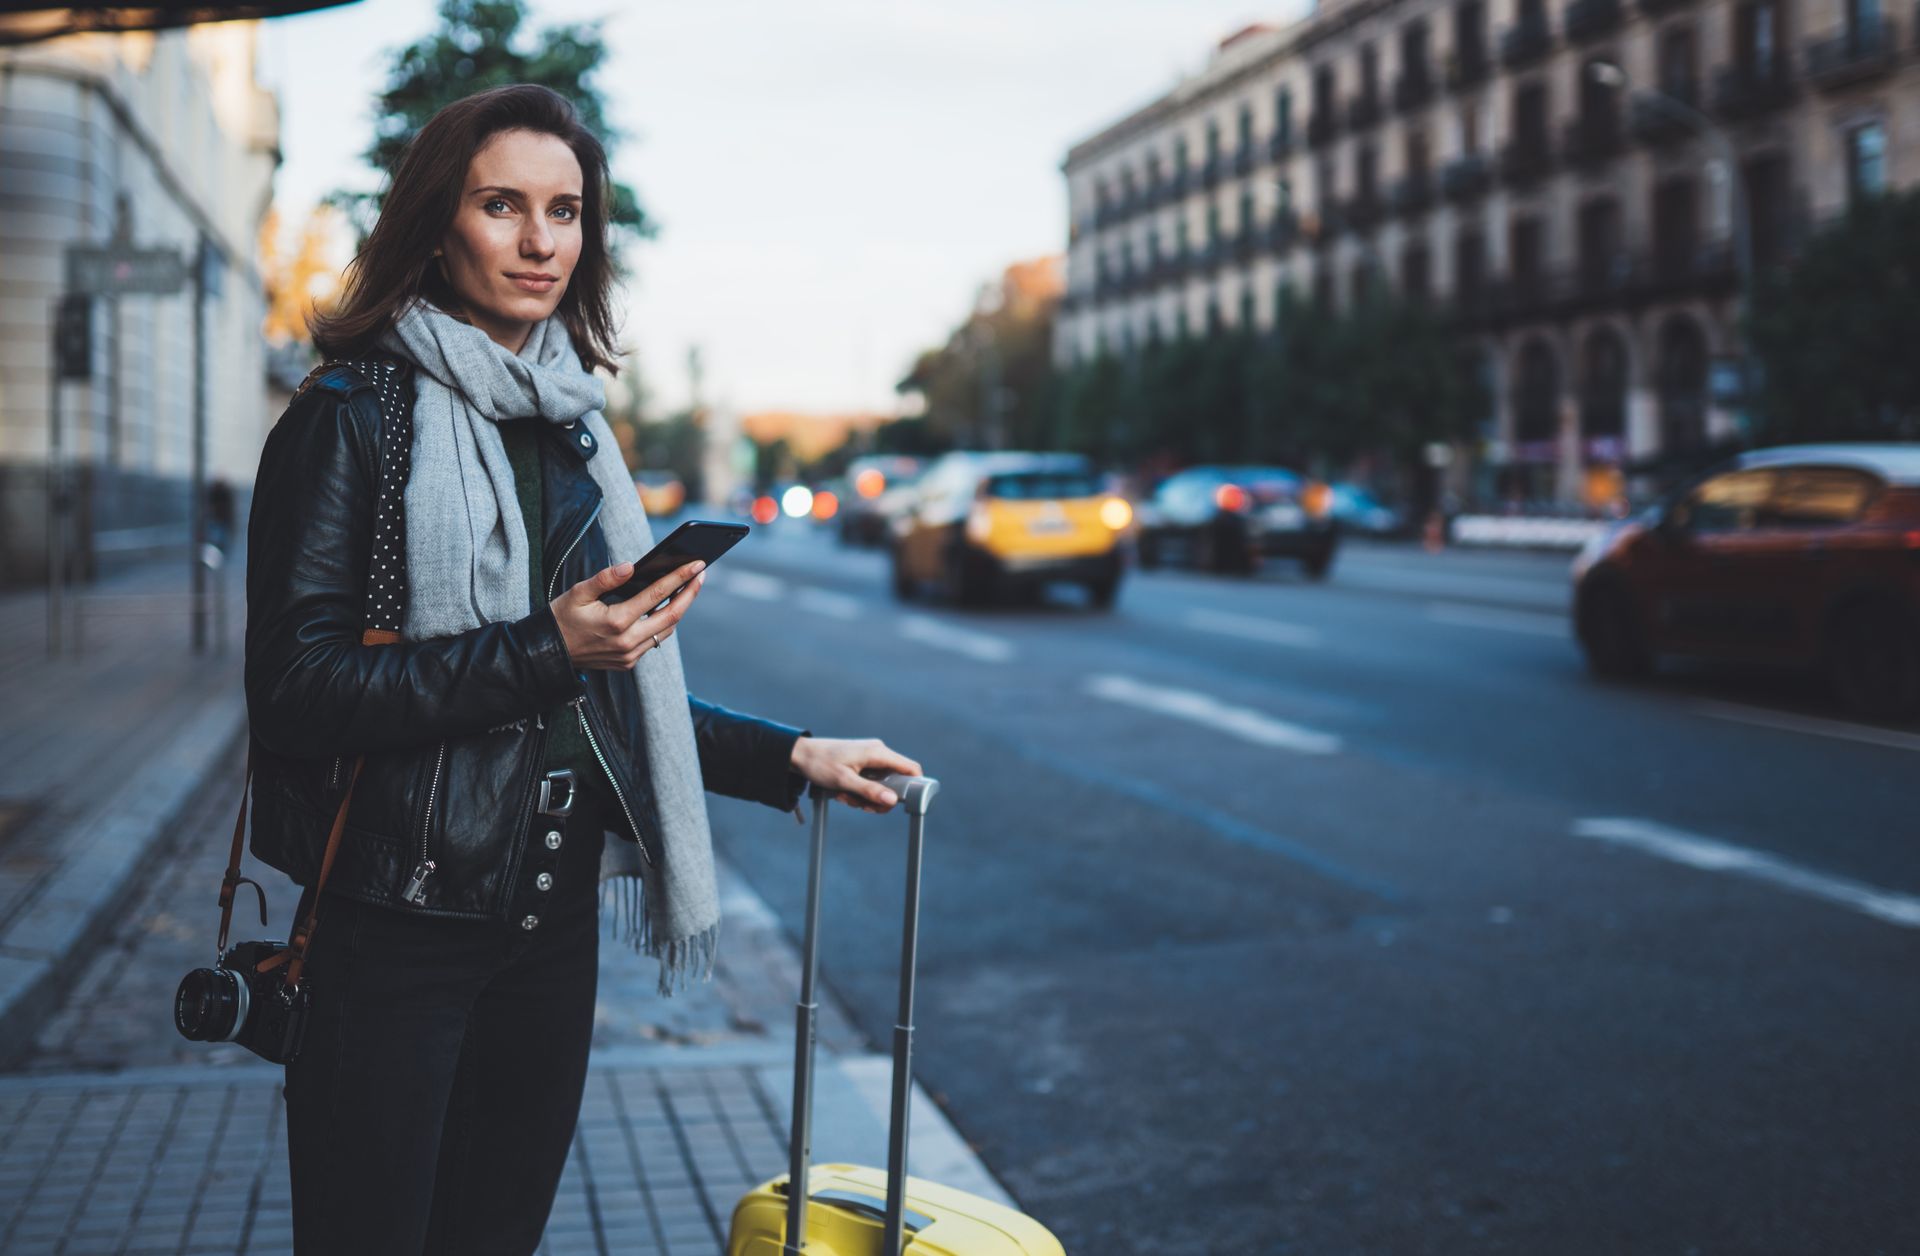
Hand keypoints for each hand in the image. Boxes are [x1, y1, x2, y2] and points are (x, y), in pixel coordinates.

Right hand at [551, 559, 705, 670]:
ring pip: (665, 631)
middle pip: (671, 616)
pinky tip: (665, 608)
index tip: (696, 566)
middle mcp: (627, 642)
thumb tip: (630, 566)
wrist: (550, 652)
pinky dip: (662, 624)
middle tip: (701, 574)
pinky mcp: (628, 662)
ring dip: (678, 610)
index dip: (679, 578)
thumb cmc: (562, 618)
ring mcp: (629, 655)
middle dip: (689, 594)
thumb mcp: (578, 593)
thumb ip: (605, 578)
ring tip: (687, 589)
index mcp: (616, 622)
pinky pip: (653, 641)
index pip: (657, 596)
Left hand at [789, 737, 922, 812]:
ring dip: (866, 797)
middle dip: (880, 799)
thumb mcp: (844, 781)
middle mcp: (878, 752)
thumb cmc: (820, 764)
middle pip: (896, 782)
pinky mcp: (862, 762)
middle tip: (863, 806)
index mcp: (878, 752)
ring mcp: (870, 757)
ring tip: (847, 797)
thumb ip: (869, 791)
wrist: (800, 755)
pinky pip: (870, 781)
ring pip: (882, 784)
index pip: (911, 768)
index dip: (914, 787)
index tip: (902, 804)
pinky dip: (859, 791)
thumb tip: (892, 801)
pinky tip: (844, 793)